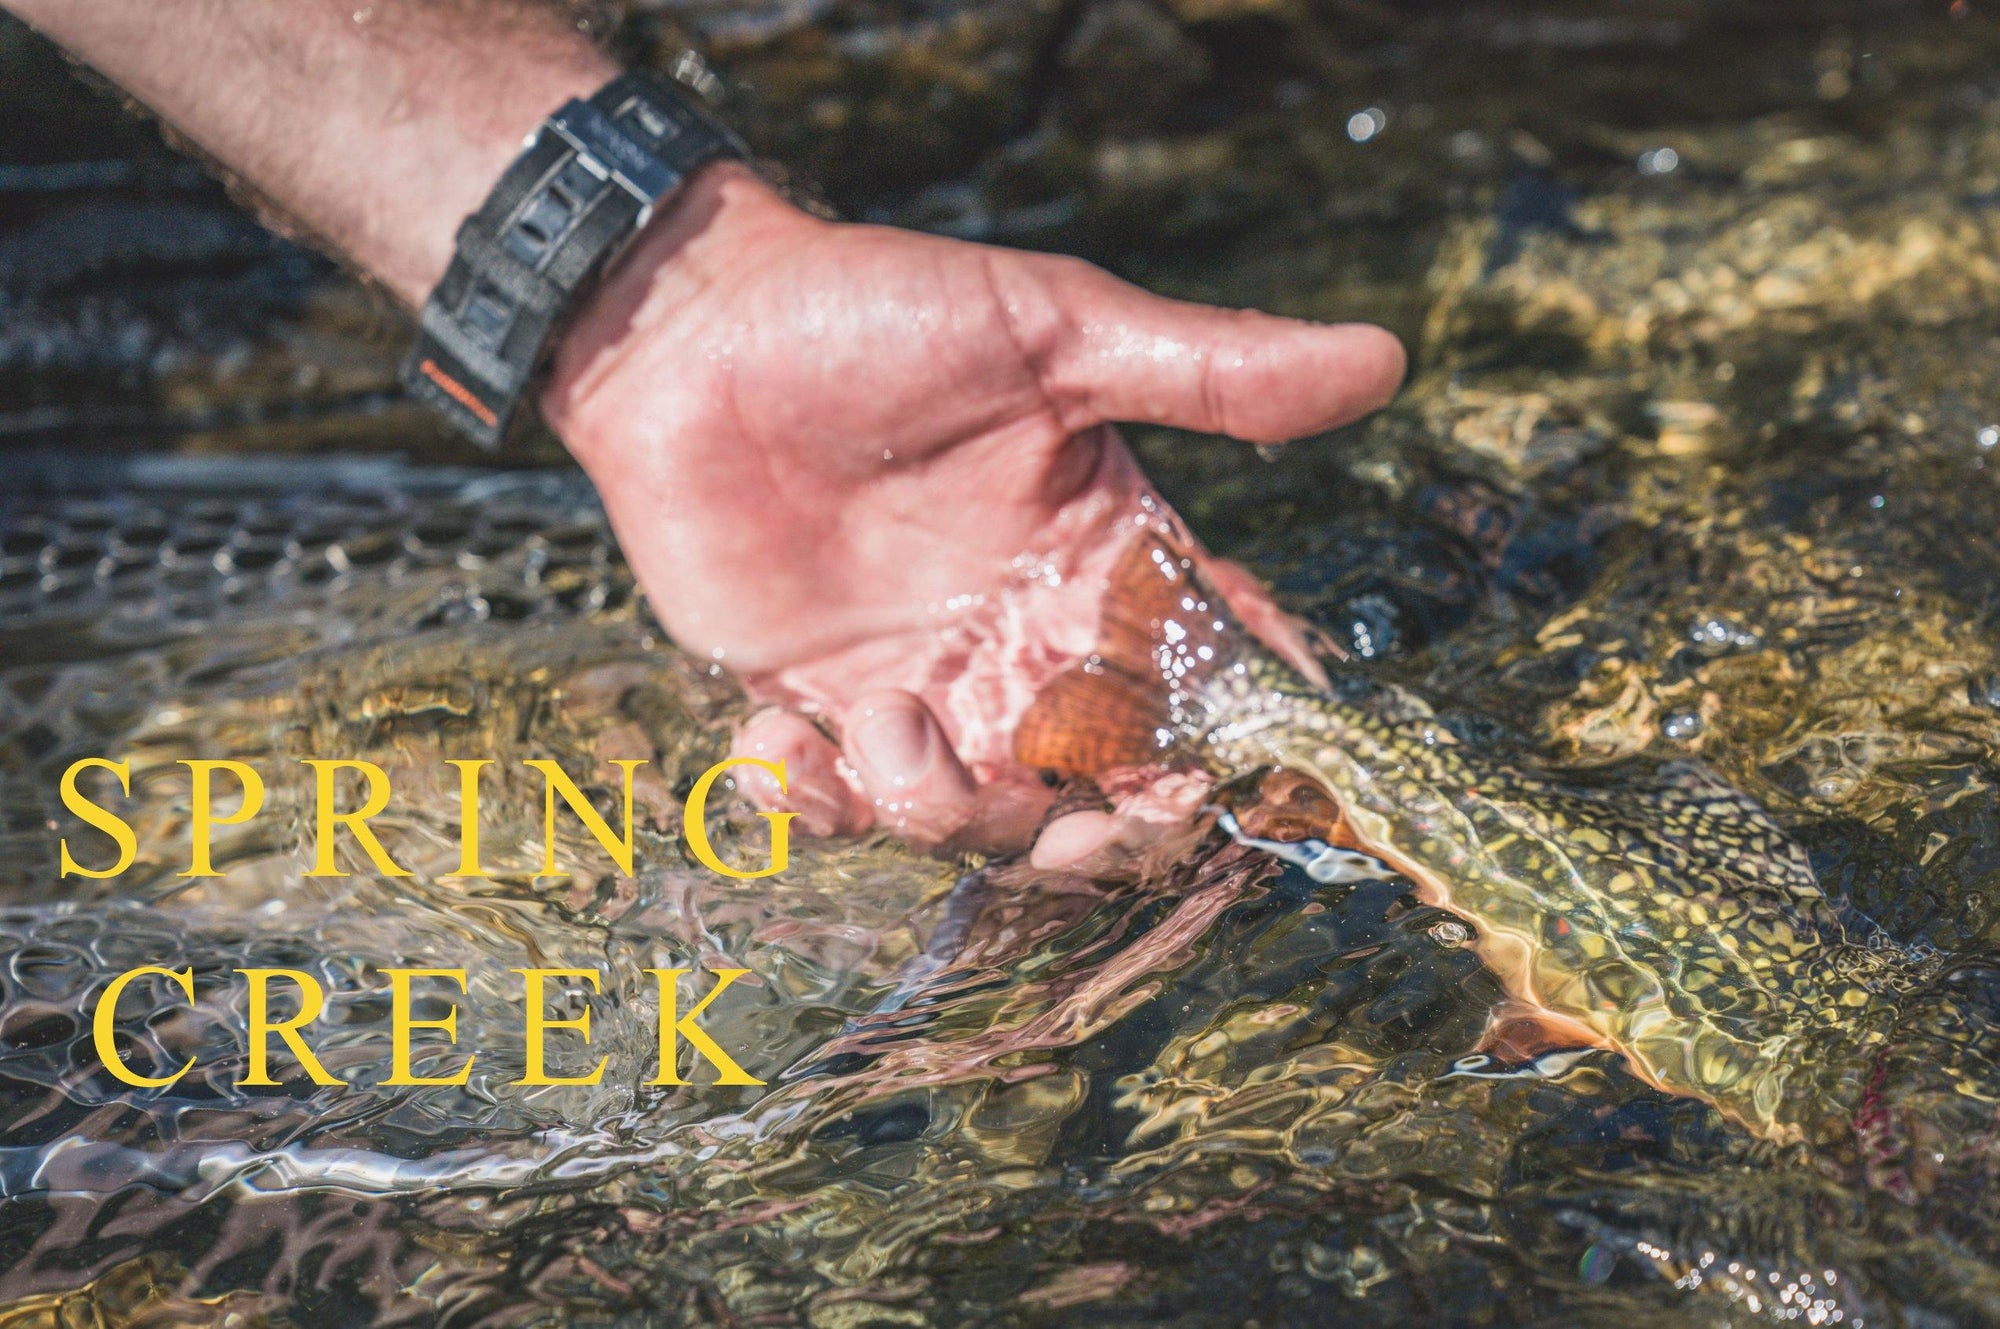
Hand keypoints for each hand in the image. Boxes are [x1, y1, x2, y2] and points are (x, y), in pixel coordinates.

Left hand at [543, 164, 1404, 858]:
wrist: (691, 329)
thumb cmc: (876, 311)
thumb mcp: (1056, 333)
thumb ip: (1211, 371)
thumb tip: (1388, 360)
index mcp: (1107, 562)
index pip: (1211, 682)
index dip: (1239, 747)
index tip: (1228, 773)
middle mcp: (1027, 639)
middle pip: (1107, 792)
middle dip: (1101, 841)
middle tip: (1064, 832)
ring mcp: (924, 680)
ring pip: (980, 820)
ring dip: (941, 809)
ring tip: (883, 719)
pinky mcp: (817, 701)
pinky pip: (839, 806)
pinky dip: (812, 808)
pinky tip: (777, 752)